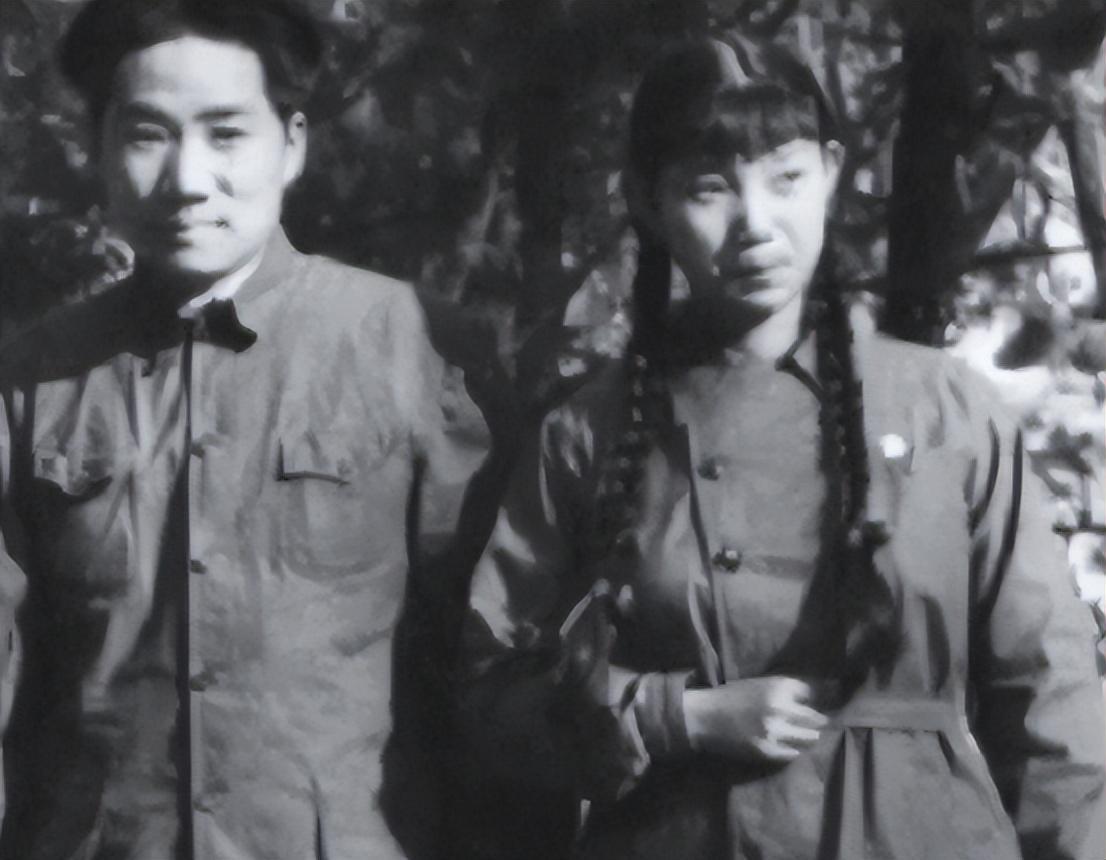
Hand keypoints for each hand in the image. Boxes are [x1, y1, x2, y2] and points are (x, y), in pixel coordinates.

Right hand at [683, 677, 827, 763]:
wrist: (705, 716)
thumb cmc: (730, 697)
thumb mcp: (758, 685)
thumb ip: (781, 690)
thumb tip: (808, 699)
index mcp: (778, 687)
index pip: (809, 693)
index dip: (810, 699)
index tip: (810, 704)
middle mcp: (780, 708)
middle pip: (813, 718)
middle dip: (817, 720)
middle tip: (821, 724)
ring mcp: (775, 731)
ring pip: (807, 738)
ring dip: (809, 737)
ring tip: (810, 737)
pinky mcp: (768, 750)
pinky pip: (792, 753)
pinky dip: (793, 750)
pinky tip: (791, 748)